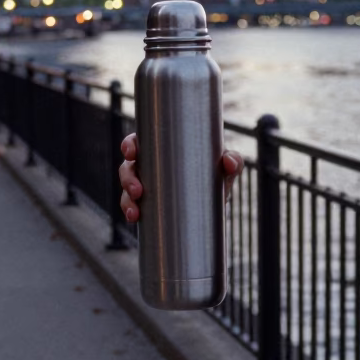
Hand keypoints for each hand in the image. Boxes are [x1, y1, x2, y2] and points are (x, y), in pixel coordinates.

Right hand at [118, 133, 242, 222]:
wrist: (216, 207)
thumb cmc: (217, 177)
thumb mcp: (226, 169)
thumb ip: (233, 162)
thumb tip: (230, 162)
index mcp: (164, 150)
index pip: (140, 141)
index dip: (130, 144)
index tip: (130, 152)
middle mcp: (151, 166)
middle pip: (129, 166)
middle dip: (127, 178)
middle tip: (137, 190)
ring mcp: (148, 187)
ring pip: (127, 189)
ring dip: (126, 199)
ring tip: (135, 211)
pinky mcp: (149, 206)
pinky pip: (132, 207)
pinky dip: (130, 212)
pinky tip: (134, 218)